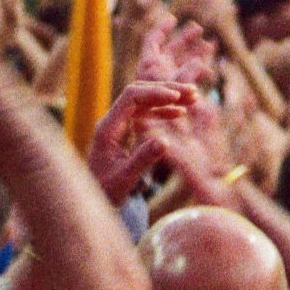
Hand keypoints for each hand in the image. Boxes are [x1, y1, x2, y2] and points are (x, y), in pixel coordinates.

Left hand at [88, 79, 193, 202]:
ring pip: (144, 101)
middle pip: (139, 93)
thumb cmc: (107, 190)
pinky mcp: (125, 131)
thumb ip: (143, 159)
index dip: (155, 93)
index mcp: (108, 128)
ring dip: (167, 98)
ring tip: (193, 97)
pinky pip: (146, 113)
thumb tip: (166, 141)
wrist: (97, 199)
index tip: (177, 97)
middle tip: (192, 92)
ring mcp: (118, 124)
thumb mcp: (125, 178)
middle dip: (166, 90)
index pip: (131, 97)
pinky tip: (181, 112)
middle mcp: (112, 121)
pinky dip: (164, 111)